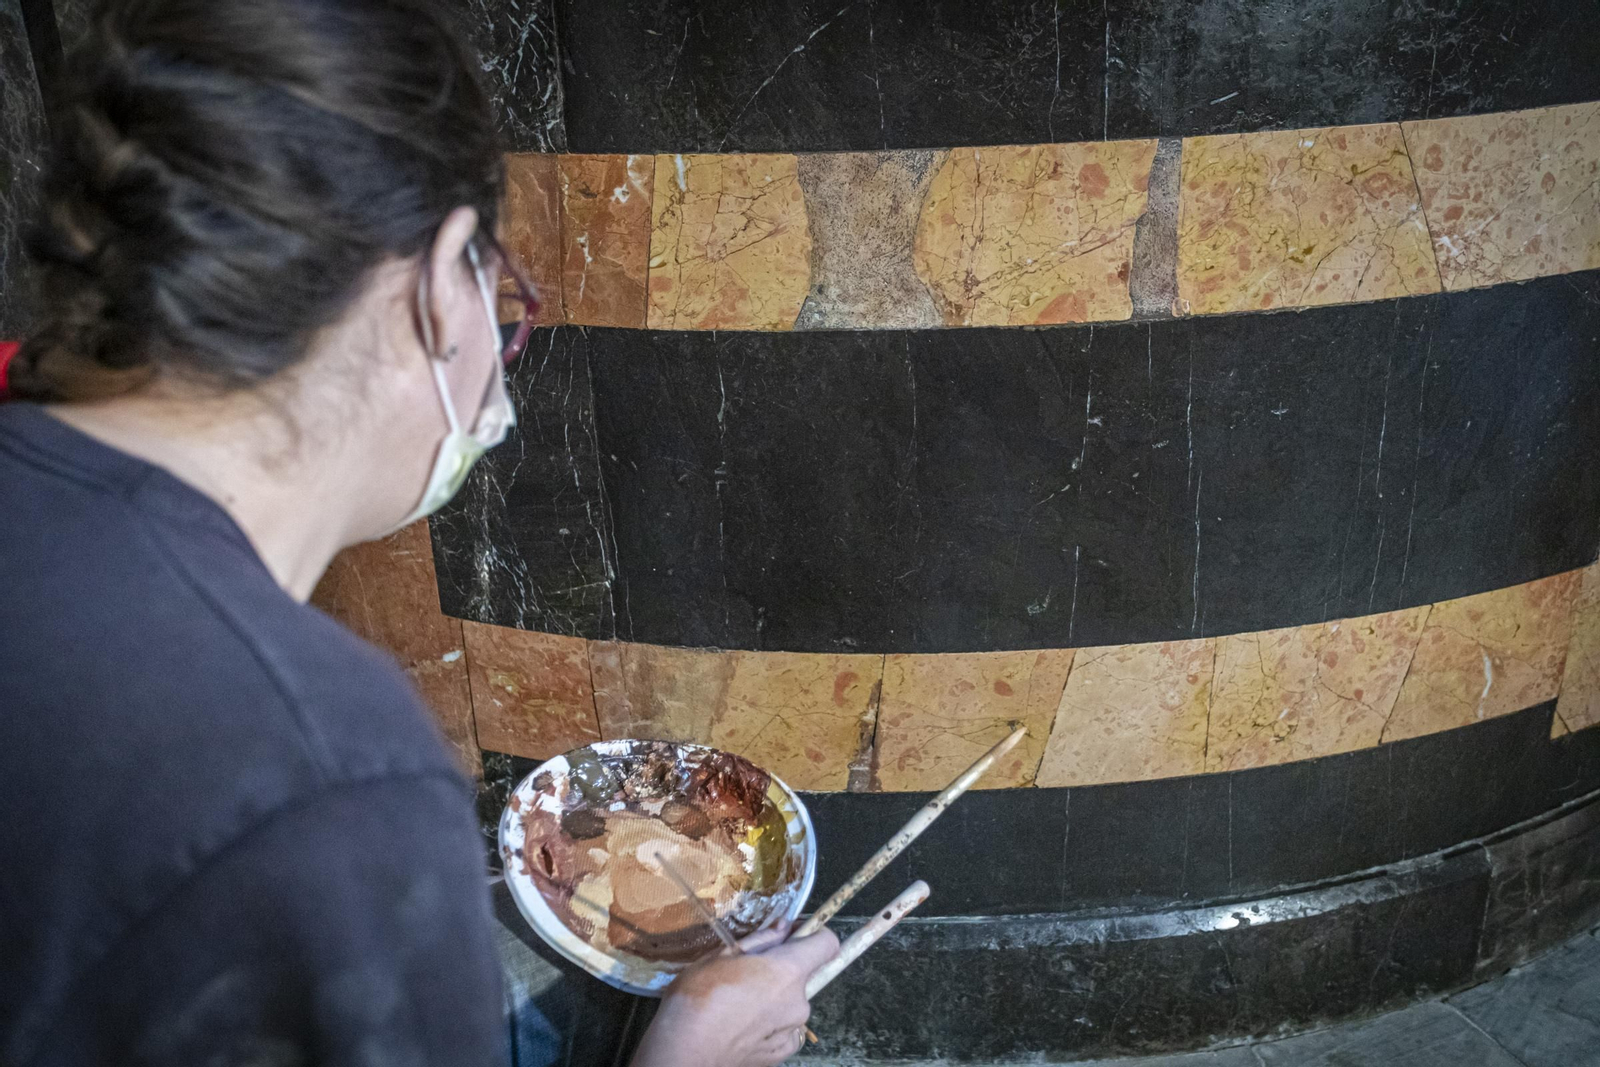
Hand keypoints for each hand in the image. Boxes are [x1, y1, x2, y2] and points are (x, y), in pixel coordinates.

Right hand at [630, 924, 840, 1066]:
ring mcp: (792, 1030)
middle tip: (746, 972)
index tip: (791, 934)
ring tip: (737, 1003)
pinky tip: (741, 1024)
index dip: (813, 934)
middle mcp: (798, 1002)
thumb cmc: (696, 999)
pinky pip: (784, 1027)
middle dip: (780, 969)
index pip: (827, 943)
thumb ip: (760, 940)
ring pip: (790, 1002)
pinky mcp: (781, 1053)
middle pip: (802, 975)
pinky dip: (769, 1022)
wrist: (682, 1053)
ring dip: (773, 997)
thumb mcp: (721, 956)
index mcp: (787, 972)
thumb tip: (784, 928)